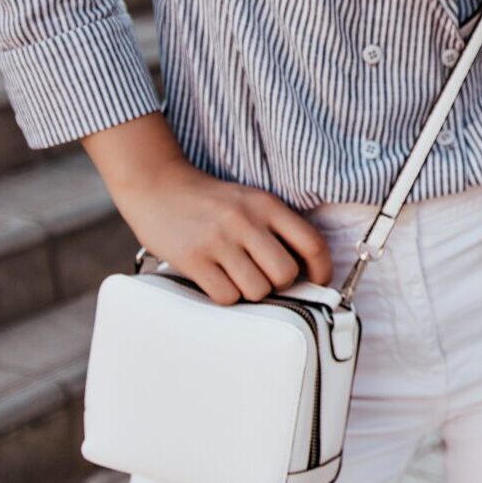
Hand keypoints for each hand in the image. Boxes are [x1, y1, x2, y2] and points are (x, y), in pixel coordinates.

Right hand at [118, 156, 332, 305]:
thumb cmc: (211, 201)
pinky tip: (218, 280)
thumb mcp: (252, 201)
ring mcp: (218, 241)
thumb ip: (277, 228)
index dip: (323, 269)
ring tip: (238, 277)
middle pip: (286, 274)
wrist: (158, 186)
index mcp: (268, 205)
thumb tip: (307, 270)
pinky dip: (227, 295)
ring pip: (257, 290)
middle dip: (281, 284)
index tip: (320, 282)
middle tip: (267, 278)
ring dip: (252, 292)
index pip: (312, 243)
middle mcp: (246, 221)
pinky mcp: (193, 259)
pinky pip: (226, 296)